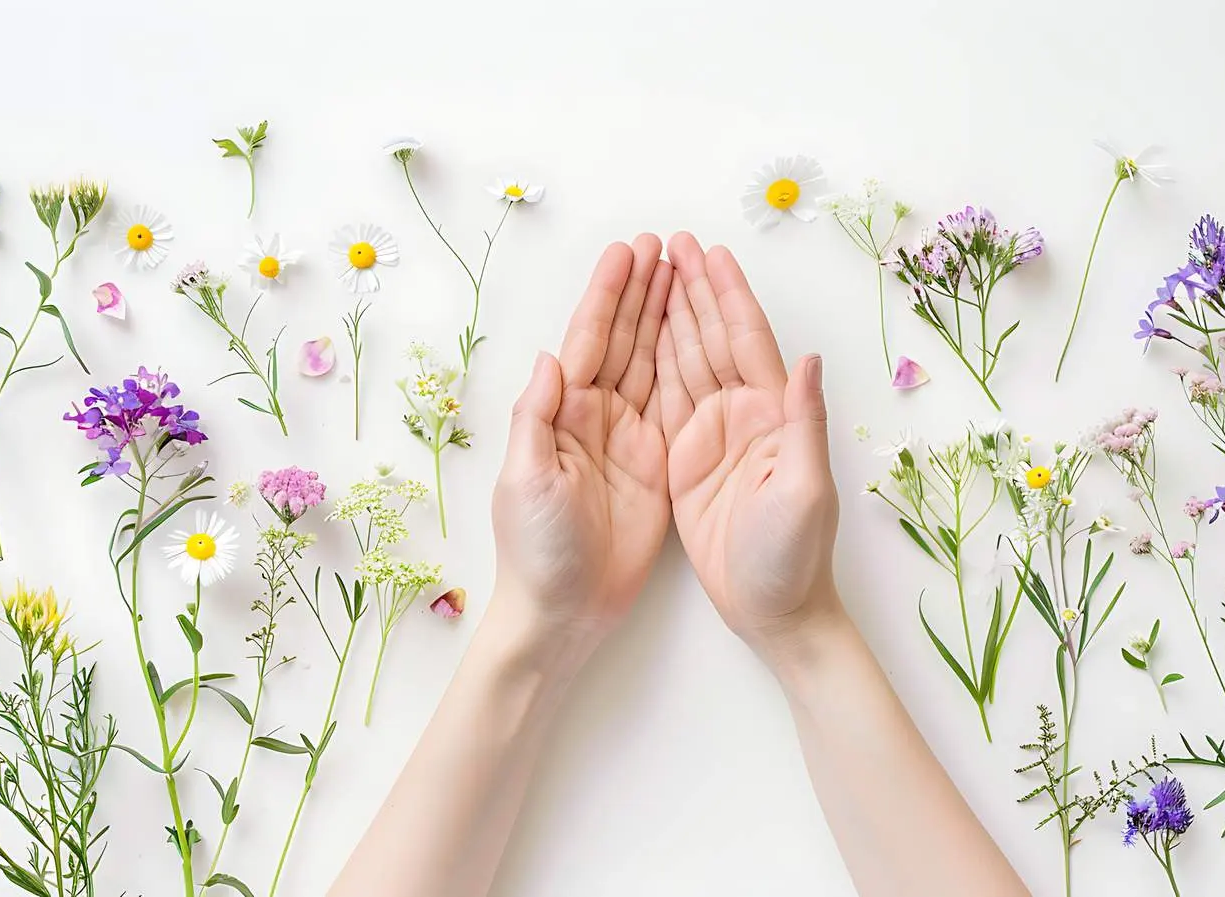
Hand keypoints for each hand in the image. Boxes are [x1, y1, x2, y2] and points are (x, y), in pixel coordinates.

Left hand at [491, 235, 672, 642]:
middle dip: (642, 291)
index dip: (609, 296)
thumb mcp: (525, 480)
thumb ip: (537, 418)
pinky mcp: (656, 462)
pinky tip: (699, 332)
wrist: (564, 610)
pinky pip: (674, 402)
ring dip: (665, 316)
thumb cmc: (535, 548)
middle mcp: (595, 416)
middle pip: (624, 339)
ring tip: (684, 271)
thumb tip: (551, 357)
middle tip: (666, 244)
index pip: (590, 340)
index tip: (630, 253)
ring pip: (650, 362)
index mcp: (562, 413)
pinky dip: (685, 364)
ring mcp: (628, 437)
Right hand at [655, 232, 842, 653]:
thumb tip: (808, 358)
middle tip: (669, 244)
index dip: (727, 294)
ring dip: (672, 315)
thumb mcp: (805, 488)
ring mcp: (713, 435)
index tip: (707, 251)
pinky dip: (656, 360)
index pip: (747, 339)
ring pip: (689, 360)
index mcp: (774, 413)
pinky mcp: (686, 460)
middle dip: (694, 289)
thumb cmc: (796, 556)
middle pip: (714, 337)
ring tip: (653, 272)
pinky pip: (668, 398)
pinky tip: (642, 332)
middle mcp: (744, 414)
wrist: (774, 611)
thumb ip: (803, 421)